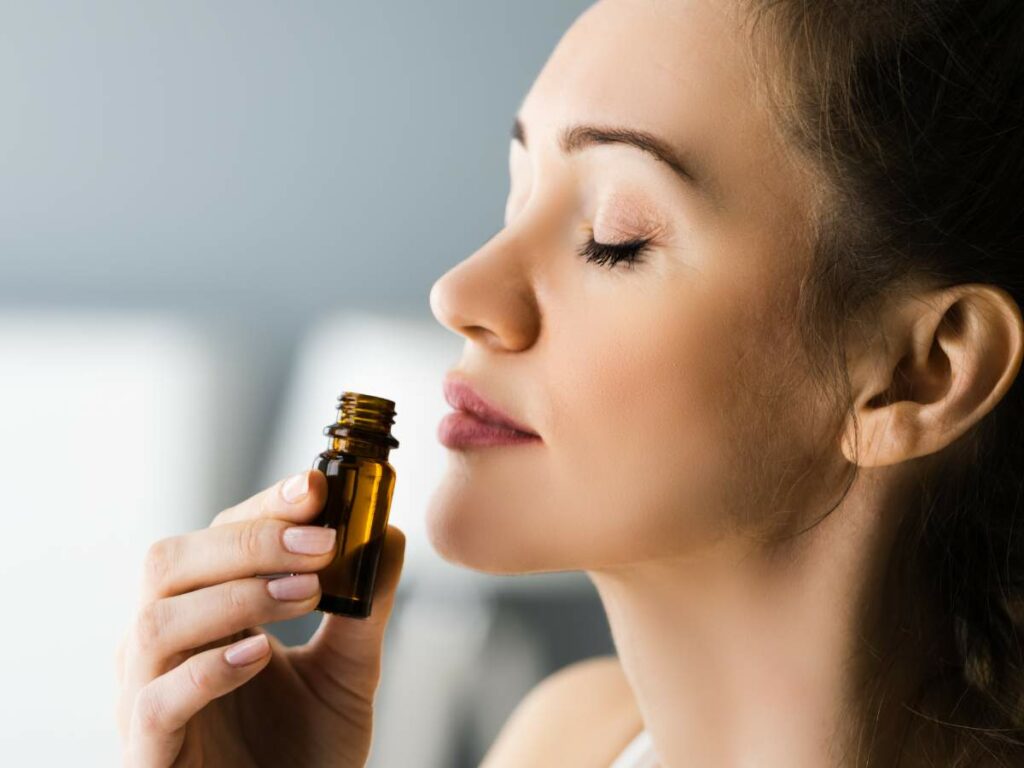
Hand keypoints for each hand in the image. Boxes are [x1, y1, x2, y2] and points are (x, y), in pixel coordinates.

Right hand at [115, 469, 405, 767]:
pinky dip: (208, 669)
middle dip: (248, 540)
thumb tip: (389, 532)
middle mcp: (164, 644)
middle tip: (320, 541)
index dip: (263, 507)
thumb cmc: (305, 749)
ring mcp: (147, 694)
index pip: (218, 536)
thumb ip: (364, 605)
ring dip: (237, 594)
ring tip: (306, 592)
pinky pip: (157, 699)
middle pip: (169, 561)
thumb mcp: (347, 668)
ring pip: (157, 621)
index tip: (316, 487)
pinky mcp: (150, 751)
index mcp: (204, 611)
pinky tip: (258, 655)